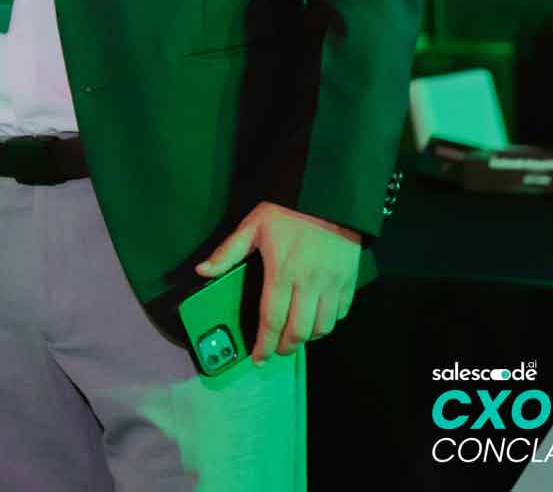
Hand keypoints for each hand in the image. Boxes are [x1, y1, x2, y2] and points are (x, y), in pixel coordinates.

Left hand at [197, 201, 360, 363]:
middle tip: (274, 349)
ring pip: (323, 327)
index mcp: (282, 272)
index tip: (258, 358)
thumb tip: (203, 271)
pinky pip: (341, 313)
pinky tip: (316, 318)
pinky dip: (328, 322)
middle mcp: (309, 283)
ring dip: (307, 338)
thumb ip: (228, 253)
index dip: (264, 343)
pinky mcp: (350, 281)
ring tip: (293, 336)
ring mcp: (333, 284)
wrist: (327, 195)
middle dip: (284, 346)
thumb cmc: (287, 211)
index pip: (272, 319)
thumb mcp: (252, 226)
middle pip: (298, 330)